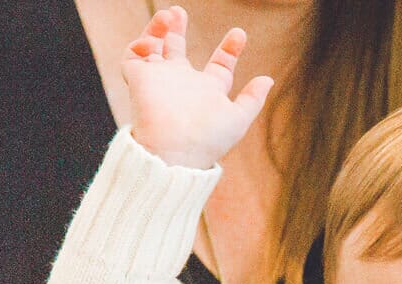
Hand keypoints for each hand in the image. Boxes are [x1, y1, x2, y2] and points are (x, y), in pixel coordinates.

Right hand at [123, 6, 274, 169]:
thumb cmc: (207, 139)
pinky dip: (141, 42)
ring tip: (170, 14)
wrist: (173, 150)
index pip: (218, 67)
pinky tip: (154, 41)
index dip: (229, 50)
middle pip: (177, 51)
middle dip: (178, 29)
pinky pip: (133, 55)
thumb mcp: (237, 120)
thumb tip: (268, 79)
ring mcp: (160, 81)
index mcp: (207, 93)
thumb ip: (252, 99)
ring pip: (153, 48)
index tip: (239, 34)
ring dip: (159, 29)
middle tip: (179, 11)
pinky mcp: (139, 80)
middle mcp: (182, 85)